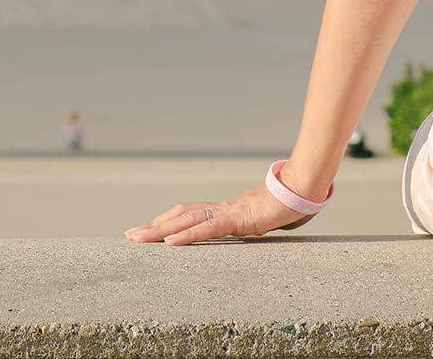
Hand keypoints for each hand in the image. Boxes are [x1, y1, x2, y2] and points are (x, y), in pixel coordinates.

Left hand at [123, 180, 318, 244]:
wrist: (302, 189)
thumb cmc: (283, 203)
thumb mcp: (258, 216)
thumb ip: (245, 219)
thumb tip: (243, 222)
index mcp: (224, 209)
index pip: (189, 212)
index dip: (166, 220)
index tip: (145, 229)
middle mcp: (221, 208)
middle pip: (181, 215)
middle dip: (154, 226)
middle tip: (130, 236)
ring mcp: (228, 212)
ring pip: (188, 220)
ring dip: (161, 230)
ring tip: (139, 239)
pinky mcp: (238, 219)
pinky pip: (208, 229)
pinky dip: (187, 235)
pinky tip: (170, 243)